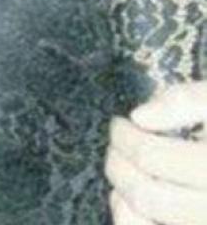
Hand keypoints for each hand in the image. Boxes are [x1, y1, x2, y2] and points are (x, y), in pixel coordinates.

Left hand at [106, 81, 206, 224]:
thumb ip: (187, 100)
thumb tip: (139, 117)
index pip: (151, 156)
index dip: (125, 137)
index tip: (120, 123)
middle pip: (146, 193)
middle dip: (118, 165)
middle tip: (115, 145)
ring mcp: (205, 223)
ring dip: (122, 198)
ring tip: (122, 173)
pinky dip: (135, 221)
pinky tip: (132, 202)